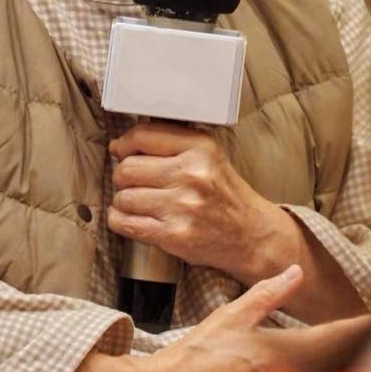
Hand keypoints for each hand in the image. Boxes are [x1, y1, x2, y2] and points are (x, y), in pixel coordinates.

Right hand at [37, 268, 370, 371]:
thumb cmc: (196, 354)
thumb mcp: (229, 316)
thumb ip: (265, 296)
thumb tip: (295, 271)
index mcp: (281, 351)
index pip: (335, 337)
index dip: (363, 326)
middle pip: (339, 360)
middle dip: (363, 343)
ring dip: (347, 357)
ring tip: (367, 340)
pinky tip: (333, 366)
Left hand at [107, 121, 298, 283]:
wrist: (251, 235)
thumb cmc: (225, 194)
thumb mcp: (208, 156)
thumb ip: (171, 143)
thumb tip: (119, 145)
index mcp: (200, 148)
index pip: (143, 136)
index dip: (124, 144)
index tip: (121, 151)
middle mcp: (191, 174)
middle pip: (127, 168)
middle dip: (122, 176)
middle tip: (131, 182)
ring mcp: (182, 206)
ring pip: (123, 197)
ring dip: (123, 201)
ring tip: (137, 202)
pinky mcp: (174, 235)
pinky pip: (126, 223)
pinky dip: (119, 220)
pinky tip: (129, 218)